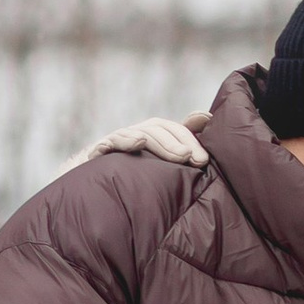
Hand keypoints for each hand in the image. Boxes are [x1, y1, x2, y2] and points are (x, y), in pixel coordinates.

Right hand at [69, 115, 208, 168]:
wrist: (97, 187)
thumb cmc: (134, 173)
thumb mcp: (162, 159)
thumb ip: (185, 138)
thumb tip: (206, 116)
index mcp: (152, 134)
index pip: (173, 129)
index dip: (190, 139)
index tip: (204, 158)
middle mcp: (135, 133)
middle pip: (158, 130)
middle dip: (178, 143)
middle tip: (194, 159)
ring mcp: (116, 140)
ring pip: (139, 134)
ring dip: (162, 144)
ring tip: (180, 157)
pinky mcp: (98, 151)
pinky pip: (109, 143)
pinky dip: (124, 141)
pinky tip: (138, 143)